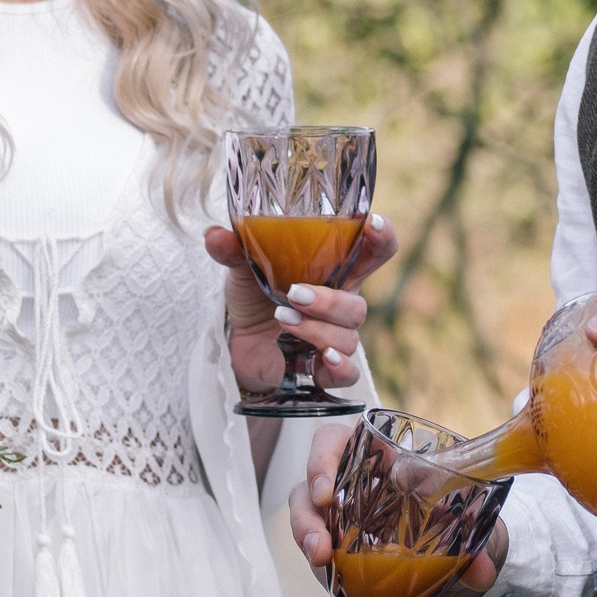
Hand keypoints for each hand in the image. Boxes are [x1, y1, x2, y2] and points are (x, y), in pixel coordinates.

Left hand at [206, 215, 400, 394]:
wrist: (238, 345)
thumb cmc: (254, 299)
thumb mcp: (243, 271)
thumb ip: (234, 250)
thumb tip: (214, 234)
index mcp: (333, 273)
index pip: (373, 253)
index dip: (382, 238)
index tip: (372, 223)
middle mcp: (341, 306)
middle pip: (358, 305)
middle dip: (329, 301)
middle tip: (294, 294)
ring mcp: (334, 339)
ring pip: (349, 337)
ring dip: (316, 330)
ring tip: (282, 321)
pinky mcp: (323, 370)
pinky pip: (349, 373)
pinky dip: (340, 366)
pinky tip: (322, 359)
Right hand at [286, 422, 506, 596]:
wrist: (452, 556)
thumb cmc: (455, 518)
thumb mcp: (471, 524)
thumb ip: (479, 544)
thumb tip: (481, 571)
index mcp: (382, 458)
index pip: (341, 441)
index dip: (325, 456)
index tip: (327, 488)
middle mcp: (353, 480)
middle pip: (313, 476)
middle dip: (309, 503)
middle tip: (320, 532)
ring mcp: (339, 513)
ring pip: (306, 510)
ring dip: (306, 532)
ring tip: (320, 557)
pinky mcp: (335, 544)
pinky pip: (313, 543)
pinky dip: (315, 556)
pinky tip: (326, 571)